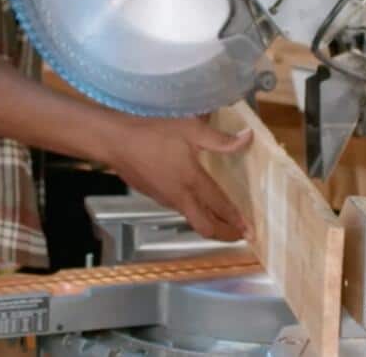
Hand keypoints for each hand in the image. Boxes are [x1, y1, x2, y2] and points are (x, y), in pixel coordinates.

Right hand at [105, 115, 252, 242]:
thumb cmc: (152, 132)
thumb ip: (220, 139)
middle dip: (225, 234)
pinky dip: (194, 212)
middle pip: (205, 227)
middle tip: (240, 235)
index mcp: (191, 181)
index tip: (250, 231)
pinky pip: (179, 209)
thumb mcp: (190, 129)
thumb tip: (246, 138)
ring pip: (192, 219)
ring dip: (210, 224)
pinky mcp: (154, 196)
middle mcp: (179, 197)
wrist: (115, 141)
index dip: (237, 220)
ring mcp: (165, 199)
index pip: (220, 206)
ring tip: (223, 219)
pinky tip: (196, 200)